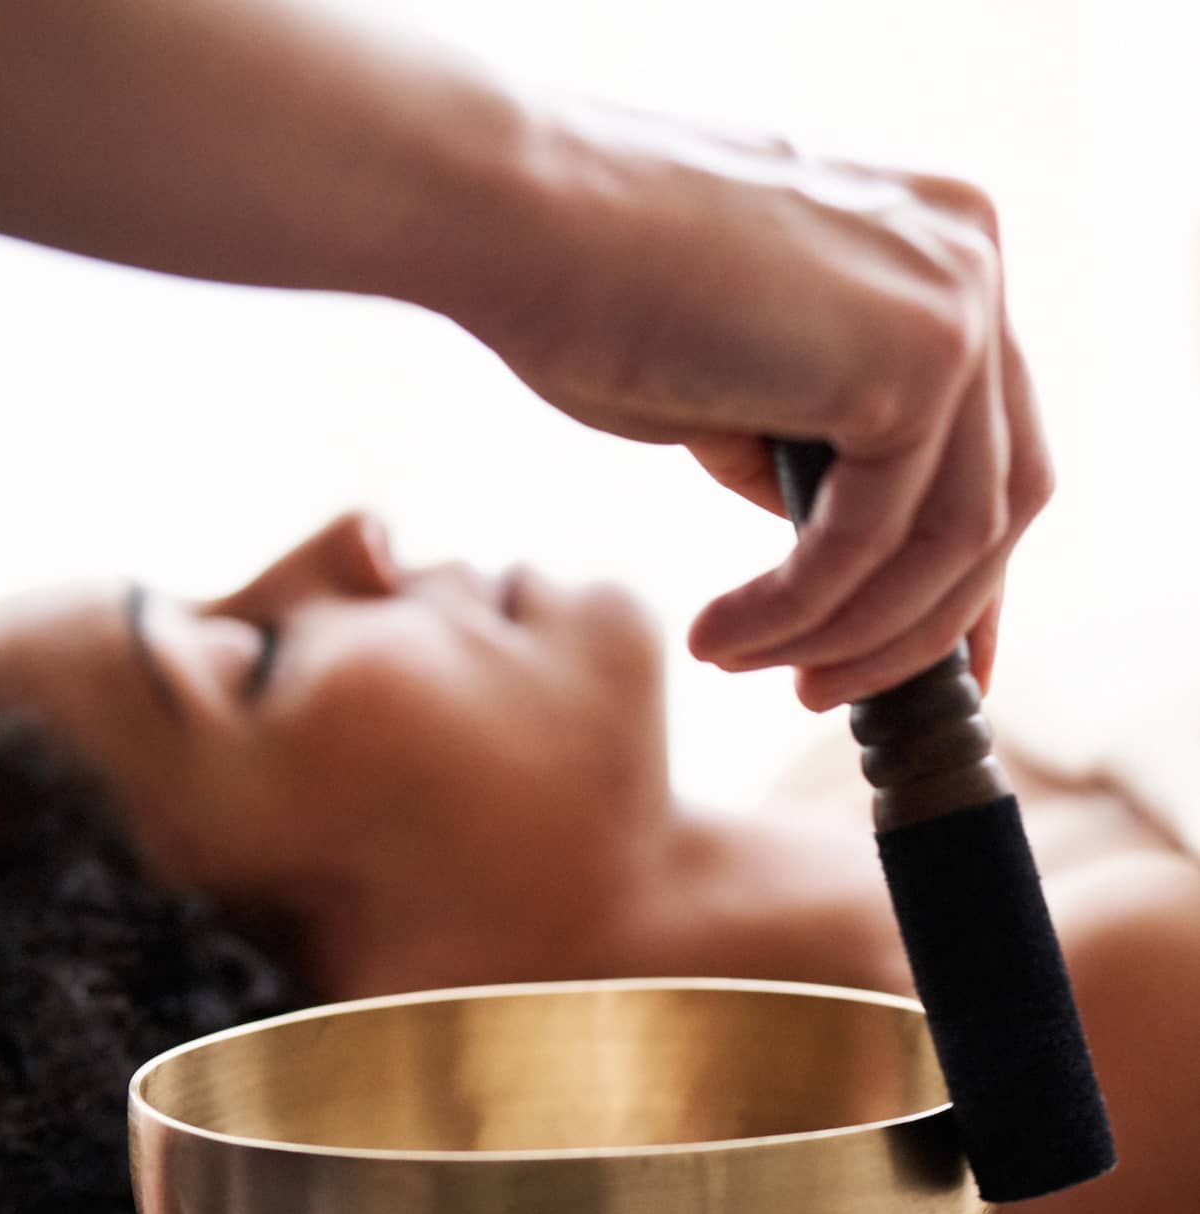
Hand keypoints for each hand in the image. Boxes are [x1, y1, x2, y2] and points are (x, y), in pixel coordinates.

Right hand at [462, 110, 1052, 709]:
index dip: (963, 578)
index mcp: (935, 250)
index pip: (989, 448)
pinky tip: (720, 637)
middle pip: (999, 501)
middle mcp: (969, 258)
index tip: (923, 667)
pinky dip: (796, 612)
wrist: (514, 219)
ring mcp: (957, 300)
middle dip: (916, 624)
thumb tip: (834, 541)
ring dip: (851, 633)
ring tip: (752, 669)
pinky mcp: (917, 355)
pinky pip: (872, 540)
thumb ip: (807, 446)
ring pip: (952, 538)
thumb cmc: (587, 290)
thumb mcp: (732, 381)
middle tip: (822, 693)